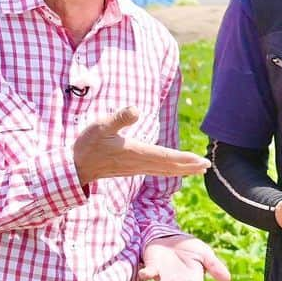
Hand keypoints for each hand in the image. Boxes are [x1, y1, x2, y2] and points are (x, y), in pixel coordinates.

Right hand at [73, 106, 208, 186]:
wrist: (75, 167)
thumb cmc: (87, 145)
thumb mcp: (101, 126)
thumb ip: (119, 118)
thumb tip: (135, 109)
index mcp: (136, 153)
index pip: (166, 157)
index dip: (184, 159)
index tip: (200, 161)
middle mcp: (139, 163)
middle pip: (170, 166)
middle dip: (189, 166)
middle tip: (207, 166)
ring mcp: (136, 168)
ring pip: (165, 170)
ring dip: (183, 169)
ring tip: (198, 169)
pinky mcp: (132, 169)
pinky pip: (157, 171)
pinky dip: (170, 170)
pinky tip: (175, 169)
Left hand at [139, 234, 230, 280]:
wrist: (171, 237)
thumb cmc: (189, 248)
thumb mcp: (204, 253)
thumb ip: (215, 266)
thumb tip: (228, 280)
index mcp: (193, 279)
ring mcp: (165, 276)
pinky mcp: (152, 268)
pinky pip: (148, 274)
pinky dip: (146, 275)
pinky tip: (145, 274)